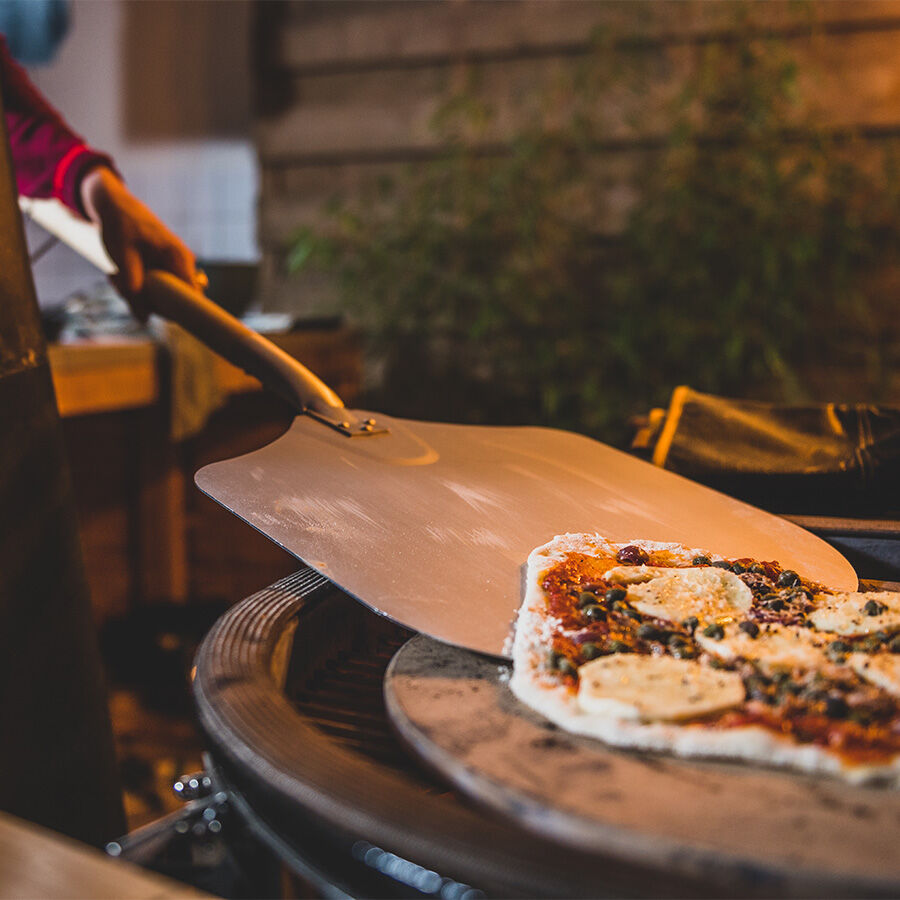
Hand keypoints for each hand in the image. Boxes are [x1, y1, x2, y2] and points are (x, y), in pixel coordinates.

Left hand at [79, 166, 198, 319]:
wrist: (115, 206)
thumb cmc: (122, 225)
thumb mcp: (123, 257)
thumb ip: (133, 289)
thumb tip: (144, 319)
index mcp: (180, 258)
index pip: (192, 297)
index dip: (175, 310)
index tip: (149, 310)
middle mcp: (183, 265)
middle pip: (174, 301)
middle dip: (145, 300)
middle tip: (119, 285)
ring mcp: (174, 269)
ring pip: (160, 297)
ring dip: (136, 293)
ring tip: (115, 276)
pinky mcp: (164, 271)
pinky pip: (154, 289)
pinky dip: (135, 287)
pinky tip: (119, 274)